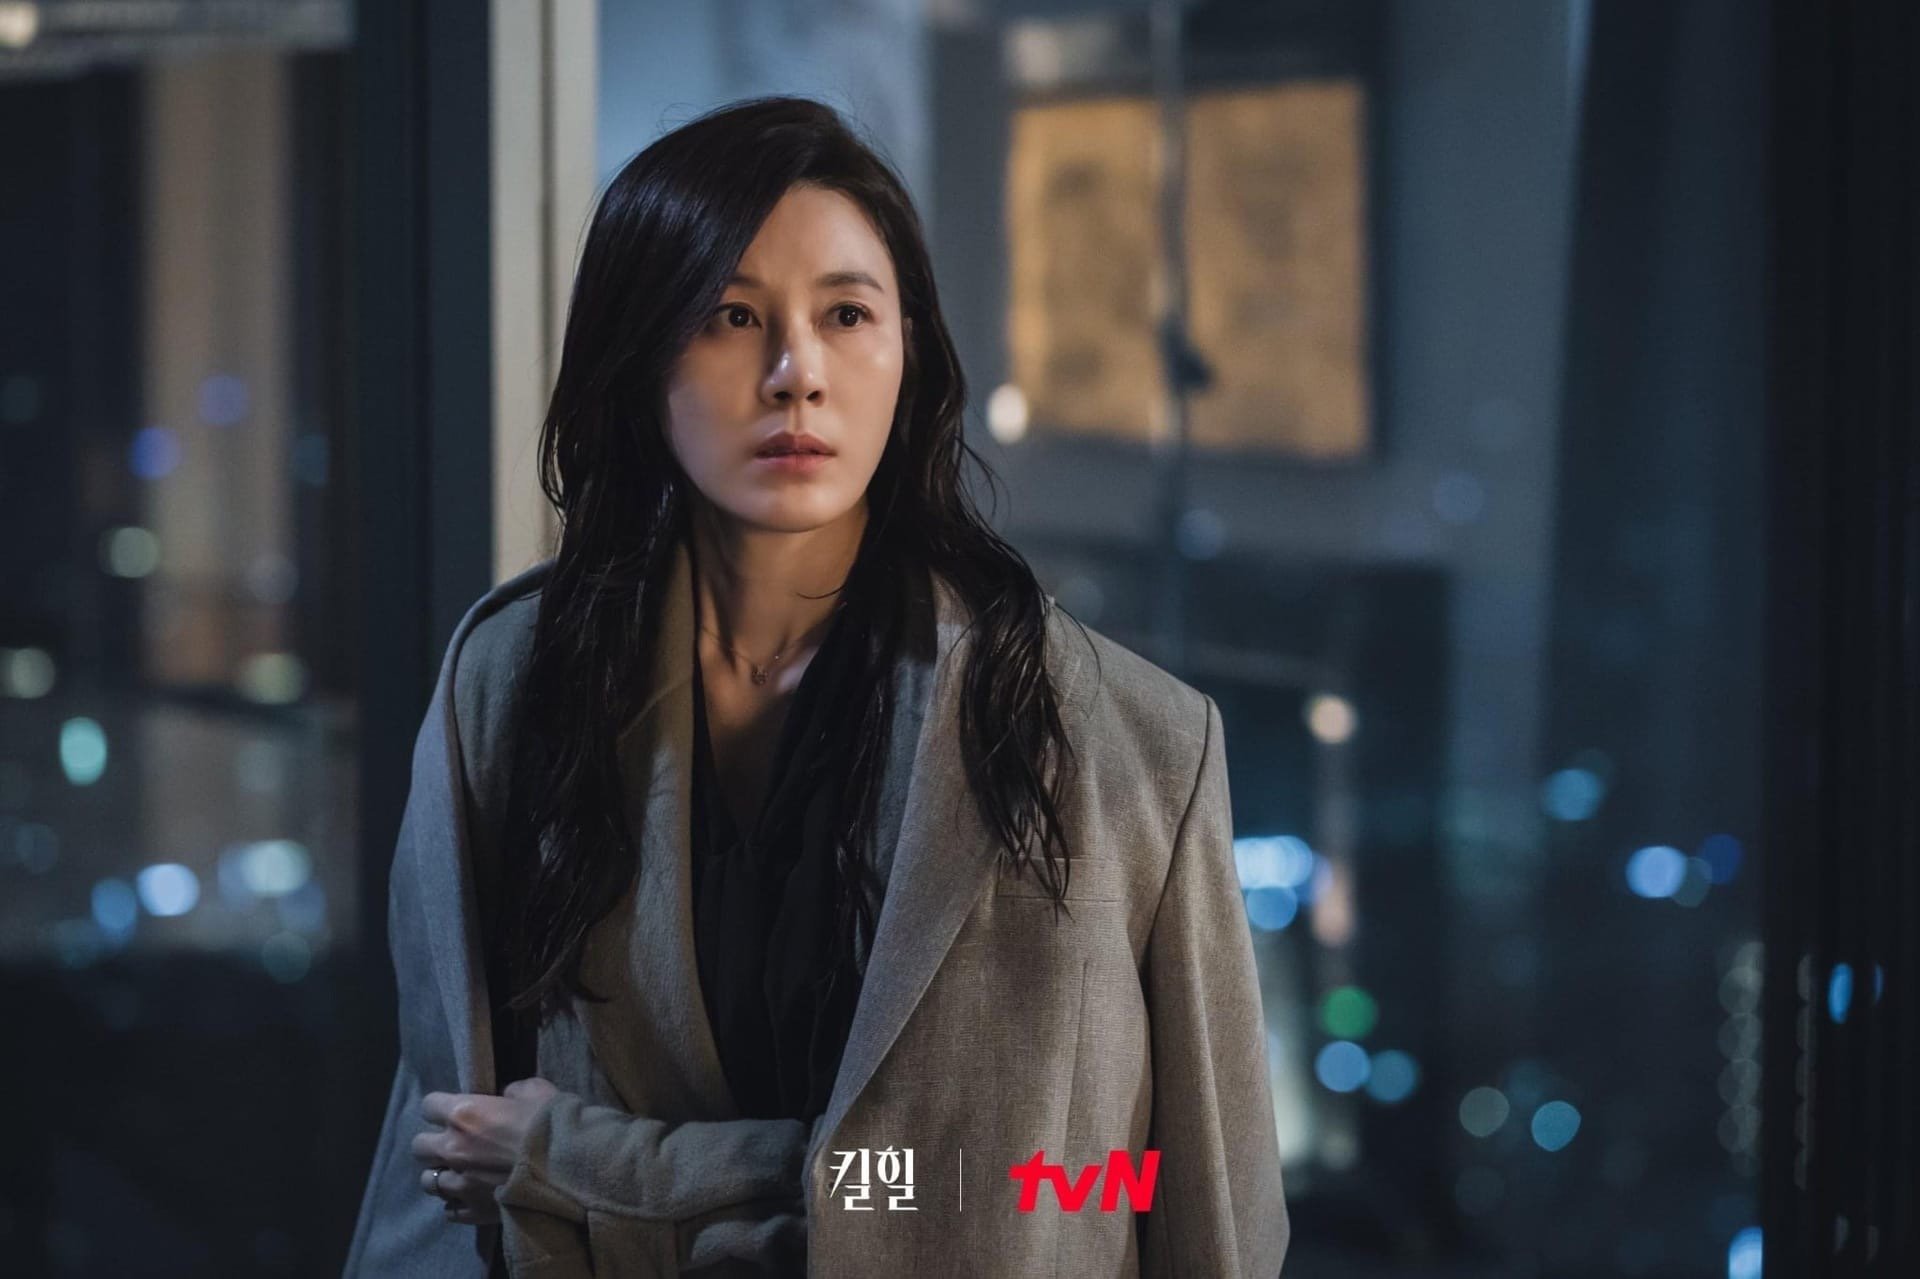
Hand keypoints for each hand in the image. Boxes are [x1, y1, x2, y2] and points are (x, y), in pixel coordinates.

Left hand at [412, 1077, 560, 1224]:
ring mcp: (459, 1184)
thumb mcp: (534, 1091)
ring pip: (428, 1182)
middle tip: (455, 1145)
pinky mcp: (471, 1211)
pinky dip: (457, 1203)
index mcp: (463, 1114)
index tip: (454, 1112)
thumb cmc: (551, 1123)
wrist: (568, 1169)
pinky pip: (449, 1210)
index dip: (440, 1108)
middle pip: (419, 1147)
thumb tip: (505, 1098)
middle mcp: (452, 1148)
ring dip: (442, 1175)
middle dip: (434, 1144)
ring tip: (460, 1175)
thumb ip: (511, 1093)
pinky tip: (472, 1197)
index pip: (428, 1106)